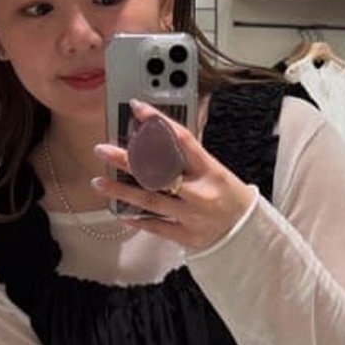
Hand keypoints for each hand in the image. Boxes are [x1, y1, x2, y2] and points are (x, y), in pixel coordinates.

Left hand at [89, 100, 257, 252]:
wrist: (245, 232)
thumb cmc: (227, 195)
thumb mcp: (214, 170)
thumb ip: (188, 156)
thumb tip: (156, 136)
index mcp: (210, 170)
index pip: (181, 139)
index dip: (157, 122)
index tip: (137, 109)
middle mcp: (200, 192)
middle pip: (159, 172)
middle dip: (128, 160)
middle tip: (102, 150)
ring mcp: (192, 216)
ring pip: (151, 201)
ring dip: (122, 191)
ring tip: (99, 183)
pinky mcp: (186, 236)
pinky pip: (157, 227)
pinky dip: (138, 220)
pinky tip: (121, 212)